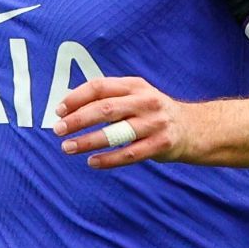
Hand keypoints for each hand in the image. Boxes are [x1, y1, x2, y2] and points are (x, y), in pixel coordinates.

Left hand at [52, 76, 196, 168]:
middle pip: (105, 109)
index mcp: (135, 85)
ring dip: (88, 141)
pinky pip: (129, 154)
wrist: (191, 128)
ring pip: (115, 133)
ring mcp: (154, 123)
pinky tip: (92, 162)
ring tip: (67, 147)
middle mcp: (145, 101)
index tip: (59, 110)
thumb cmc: (152, 111)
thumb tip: (69, 104)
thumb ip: (109, 97)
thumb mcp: (135, 95)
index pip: (100, 87)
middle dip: (77, 120)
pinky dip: (108, 159)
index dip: (76, 98)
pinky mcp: (160, 145)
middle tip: (58, 130)